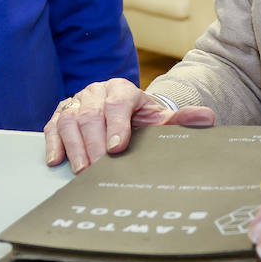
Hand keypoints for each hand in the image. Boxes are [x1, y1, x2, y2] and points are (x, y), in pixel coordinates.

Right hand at [43, 78, 215, 171]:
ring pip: (69, 119)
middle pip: (91, 115)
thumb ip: (181, 120)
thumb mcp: (160, 119)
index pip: (118, 104)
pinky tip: (56, 160)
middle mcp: (97, 92)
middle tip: (97, 170)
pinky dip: (53, 142)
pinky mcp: (61, 113)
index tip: (116, 148)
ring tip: (80, 171)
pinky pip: (52, 125)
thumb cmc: (141, 119)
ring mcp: (77, 101)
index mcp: (123, 90)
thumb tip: (208, 118)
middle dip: (93, 145)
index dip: (116, 126)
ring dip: (74, 147)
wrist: (124, 112)